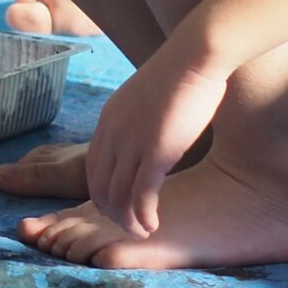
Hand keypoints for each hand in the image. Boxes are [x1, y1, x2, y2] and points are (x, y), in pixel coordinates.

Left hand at [83, 39, 231, 239]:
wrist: (194, 55)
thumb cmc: (181, 73)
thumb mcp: (149, 96)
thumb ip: (141, 116)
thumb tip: (150, 128)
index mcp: (109, 119)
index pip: (93, 167)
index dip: (103, 193)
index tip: (118, 207)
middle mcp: (113, 133)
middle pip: (100, 186)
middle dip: (113, 213)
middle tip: (130, 227)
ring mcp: (131, 143)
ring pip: (118, 196)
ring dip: (128, 221)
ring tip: (142, 232)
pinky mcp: (155, 151)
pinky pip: (141, 195)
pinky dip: (144, 216)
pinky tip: (153, 226)